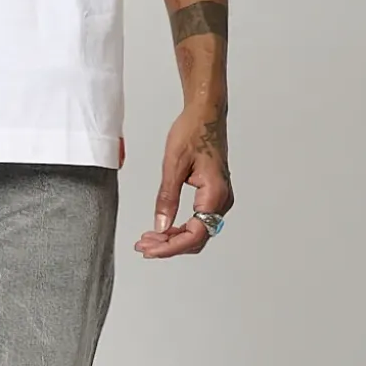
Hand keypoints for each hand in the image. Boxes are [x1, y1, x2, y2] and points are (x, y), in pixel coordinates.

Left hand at [134, 102, 233, 258]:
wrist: (206, 115)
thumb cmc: (193, 132)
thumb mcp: (173, 165)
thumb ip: (167, 198)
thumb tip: (161, 226)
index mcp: (214, 194)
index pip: (195, 234)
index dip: (171, 247)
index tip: (150, 250)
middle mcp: (222, 200)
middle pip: (197, 238)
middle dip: (169, 246)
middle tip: (143, 246)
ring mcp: (220, 199)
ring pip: (198, 232)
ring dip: (173, 239)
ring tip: (148, 239)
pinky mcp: (214, 196)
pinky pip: (199, 221)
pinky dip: (180, 228)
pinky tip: (162, 229)